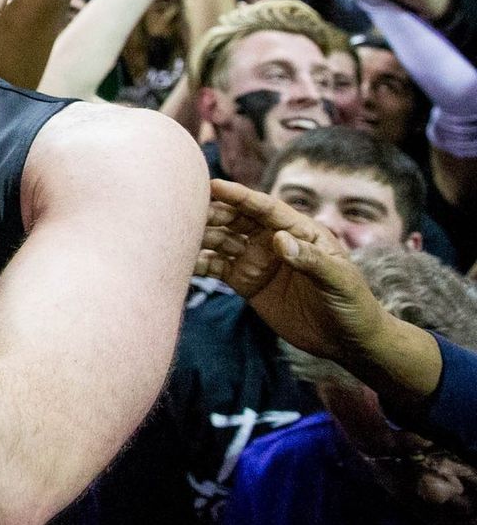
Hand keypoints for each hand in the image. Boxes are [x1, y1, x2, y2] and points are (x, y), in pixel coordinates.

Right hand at [197, 180, 389, 365]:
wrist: (347, 340)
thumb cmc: (352, 303)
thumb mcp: (338, 279)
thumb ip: (309, 259)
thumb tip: (278, 239)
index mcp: (298, 230)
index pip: (264, 207)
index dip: (239, 196)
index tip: (213, 185)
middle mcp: (271, 239)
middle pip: (235, 219)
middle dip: (210, 213)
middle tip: (182, 210)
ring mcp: (256, 259)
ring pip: (220, 239)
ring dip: (199, 236)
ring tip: (173, 235)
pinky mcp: (245, 281)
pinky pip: (216, 266)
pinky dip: (197, 262)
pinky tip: (178, 261)